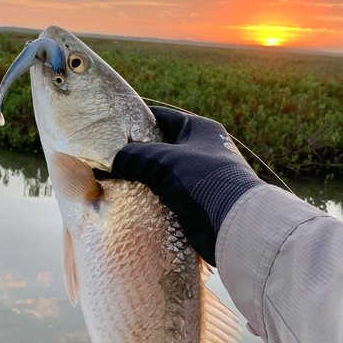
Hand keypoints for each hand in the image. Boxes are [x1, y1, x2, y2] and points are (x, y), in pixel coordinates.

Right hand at [108, 106, 259, 264]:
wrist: (234, 224)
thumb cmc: (202, 181)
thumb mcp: (164, 162)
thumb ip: (134, 156)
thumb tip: (109, 162)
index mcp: (200, 129)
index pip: (161, 117)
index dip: (135, 122)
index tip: (111, 130)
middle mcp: (202, 149)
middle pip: (161, 147)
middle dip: (136, 154)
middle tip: (109, 160)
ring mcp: (201, 176)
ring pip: (164, 173)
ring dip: (144, 179)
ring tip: (116, 183)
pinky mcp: (199, 200)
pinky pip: (170, 194)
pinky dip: (154, 198)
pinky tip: (134, 203)